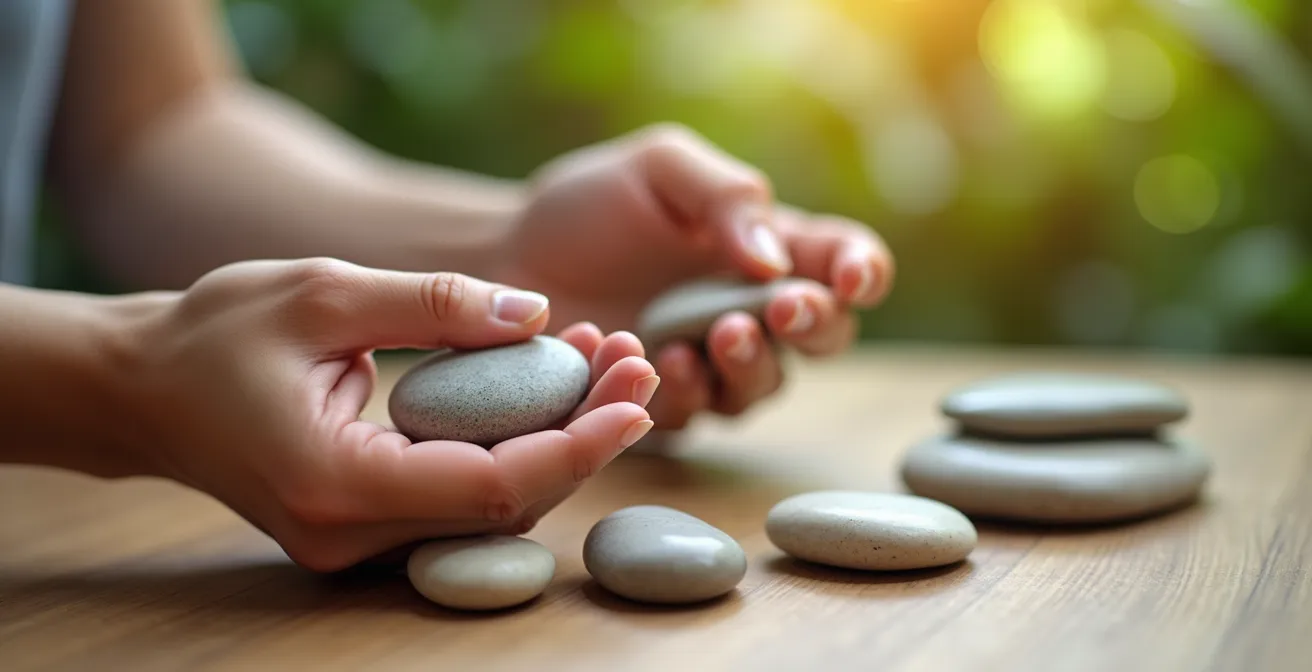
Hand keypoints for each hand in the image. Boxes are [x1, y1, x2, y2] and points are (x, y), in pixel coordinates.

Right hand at [116, 258, 655, 571]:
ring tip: (606, 358)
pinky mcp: (367, 525)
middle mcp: (352, 535)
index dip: (577, 446)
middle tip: (636, 358)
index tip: (637, 396)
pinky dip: (514, 443)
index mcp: (336, 485)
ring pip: (492, 505)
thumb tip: (537, 312)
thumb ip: (433, 303)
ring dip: (558, 437)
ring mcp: (358, 542)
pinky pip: (462, 495)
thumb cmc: (215, 334)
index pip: (491, 486)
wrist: (142, 389)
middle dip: (584, 434)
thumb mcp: (323, 291)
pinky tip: (548, 383)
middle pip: (506, 503)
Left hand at [497, 124, 894, 428]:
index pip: (841, 260)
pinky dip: (688, 391)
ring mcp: (711, 363)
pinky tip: (661, 361)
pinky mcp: (665, 403)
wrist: (509, 257)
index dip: (862, 270)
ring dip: (752, 362)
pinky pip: (698, 413)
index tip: (849, 276)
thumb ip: (725, 195)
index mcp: (766, 246)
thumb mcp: (659, 168)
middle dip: (814, 323)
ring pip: (765, 383)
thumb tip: (774, 259)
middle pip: (824, 334)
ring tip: (715, 333)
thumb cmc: (589, 205)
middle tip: (783, 307)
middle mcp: (750, 309)